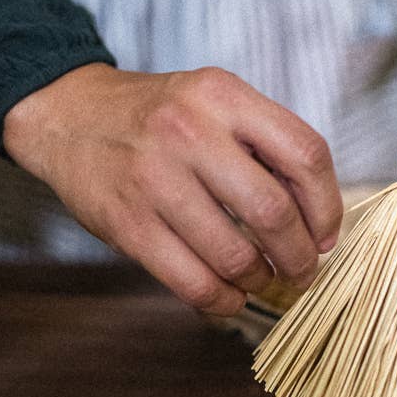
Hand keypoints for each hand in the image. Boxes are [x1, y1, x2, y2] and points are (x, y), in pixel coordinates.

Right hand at [3, 64, 342, 314]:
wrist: (68, 115)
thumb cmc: (159, 117)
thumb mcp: (215, 102)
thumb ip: (264, 144)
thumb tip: (318, 218)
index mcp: (223, 96)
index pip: (305, 154)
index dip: (328, 206)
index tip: (327, 235)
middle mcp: (190, 132)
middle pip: (273, 212)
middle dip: (300, 256)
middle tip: (303, 271)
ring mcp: (154, 179)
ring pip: (234, 255)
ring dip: (260, 281)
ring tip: (262, 281)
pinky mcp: (127, 222)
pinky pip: (191, 280)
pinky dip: (221, 300)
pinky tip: (229, 296)